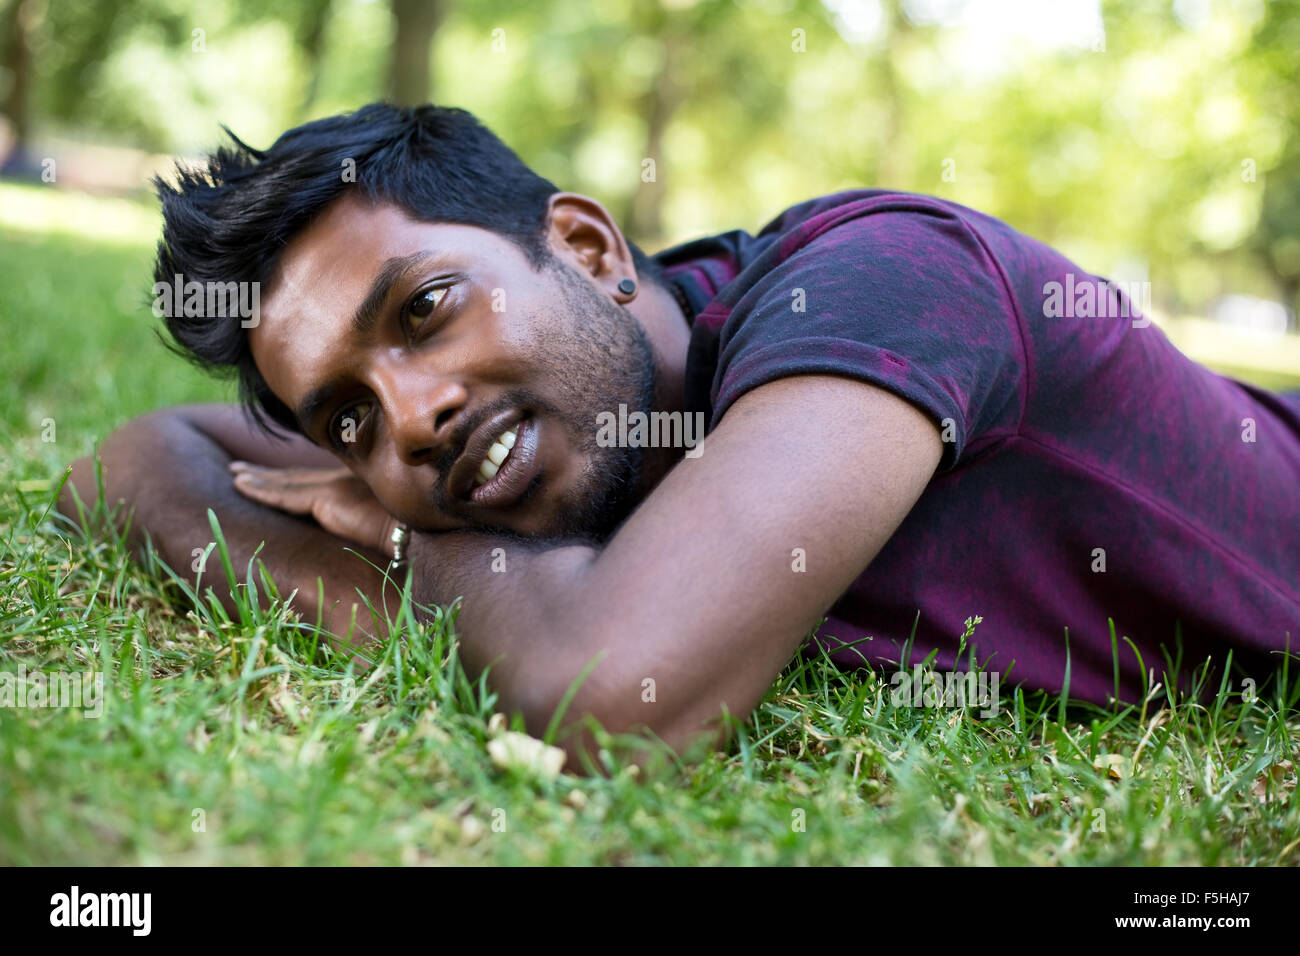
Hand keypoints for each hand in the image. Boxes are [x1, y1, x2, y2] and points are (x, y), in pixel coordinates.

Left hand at [229, 461, 397, 555]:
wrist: (419, 533)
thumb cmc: (410, 534)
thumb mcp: (383, 524)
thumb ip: (366, 520)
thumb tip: (361, 534)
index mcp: (355, 485)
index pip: (313, 481)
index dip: (289, 476)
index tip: (268, 472)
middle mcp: (341, 480)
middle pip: (294, 477)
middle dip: (266, 473)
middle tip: (240, 468)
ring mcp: (333, 487)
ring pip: (284, 483)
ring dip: (256, 478)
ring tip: (234, 474)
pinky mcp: (326, 498)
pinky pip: (283, 495)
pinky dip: (260, 490)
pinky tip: (240, 486)